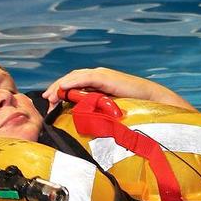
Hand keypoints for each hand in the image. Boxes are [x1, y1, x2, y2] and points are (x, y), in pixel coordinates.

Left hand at [43, 67, 195, 110]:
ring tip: (50, 97)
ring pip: (74, 77)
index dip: (61, 93)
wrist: (154, 100)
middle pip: (71, 80)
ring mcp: (101, 75)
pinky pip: (84, 78)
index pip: (74, 86)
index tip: (51, 106)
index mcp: (98, 85)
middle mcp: (98, 77)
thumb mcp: (111, 112)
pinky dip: (71, 82)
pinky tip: (62, 89)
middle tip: (46, 101)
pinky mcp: (105, 77)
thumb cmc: (135, 109)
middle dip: (56, 90)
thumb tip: (85, 126)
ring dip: (60, 86)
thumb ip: (98, 113)